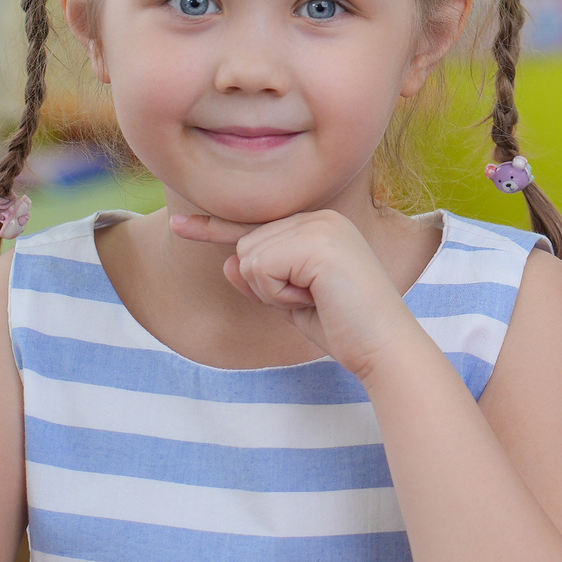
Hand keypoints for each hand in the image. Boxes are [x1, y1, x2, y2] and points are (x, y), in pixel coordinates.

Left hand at [170, 209, 413, 375]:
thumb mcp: (291, 302)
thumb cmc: (344, 327)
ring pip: (247, 257)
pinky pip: (259, 268)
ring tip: (314, 299)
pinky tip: (313, 298)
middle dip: (265, 286)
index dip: (213, 229)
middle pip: (246, 245)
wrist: (382, 345)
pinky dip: (276, 294)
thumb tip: (227, 263)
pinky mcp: (315, 242)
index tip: (178, 225)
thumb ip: (259, 280)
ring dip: (270, 291)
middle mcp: (319, 216)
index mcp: (319, 224)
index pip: (255, 227)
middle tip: (310, 300)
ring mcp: (318, 226)